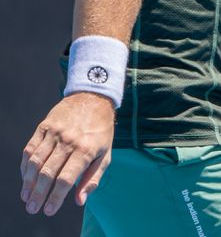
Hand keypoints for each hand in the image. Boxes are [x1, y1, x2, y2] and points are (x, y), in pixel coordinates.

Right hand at [20, 93, 114, 215]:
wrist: (93, 99)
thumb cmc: (100, 132)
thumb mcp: (105, 154)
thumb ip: (93, 179)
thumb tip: (79, 201)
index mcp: (86, 150)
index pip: (66, 179)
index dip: (55, 197)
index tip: (48, 210)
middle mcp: (69, 141)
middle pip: (48, 173)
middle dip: (38, 194)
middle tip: (32, 208)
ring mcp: (55, 133)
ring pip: (36, 162)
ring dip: (28, 182)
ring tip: (26, 197)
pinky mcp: (44, 127)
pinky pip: (30, 149)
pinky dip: (25, 166)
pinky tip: (25, 178)